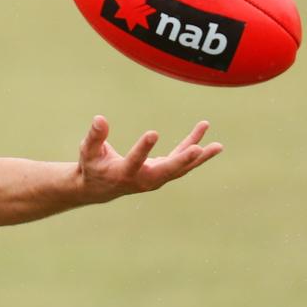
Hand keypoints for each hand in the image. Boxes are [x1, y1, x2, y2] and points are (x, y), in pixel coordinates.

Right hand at [78, 115, 222, 202]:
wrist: (100, 188)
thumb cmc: (92, 167)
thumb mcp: (88, 151)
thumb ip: (95, 136)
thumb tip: (100, 118)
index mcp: (123, 174)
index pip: (135, 161)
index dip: (143, 148)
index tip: (153, 133)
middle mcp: (143, 180)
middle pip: (166, 171)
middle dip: (183, 160)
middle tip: (199, 149)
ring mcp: (155, 178)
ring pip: (180, 168)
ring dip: (199, 157)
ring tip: (218, 146)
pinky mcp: (162, 172)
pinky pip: (180, 160)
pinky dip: (193, 148)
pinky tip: (204, 132)